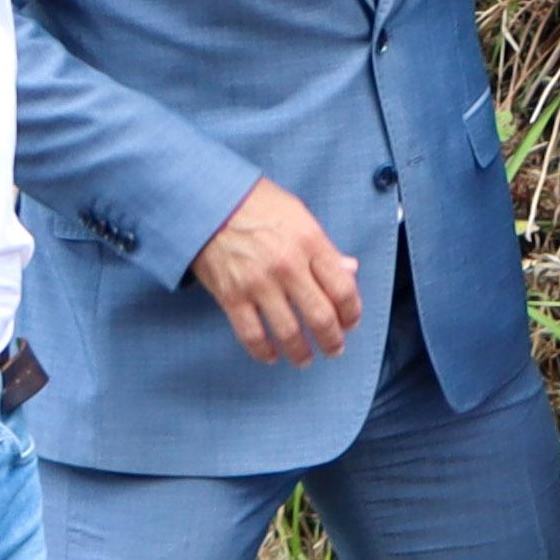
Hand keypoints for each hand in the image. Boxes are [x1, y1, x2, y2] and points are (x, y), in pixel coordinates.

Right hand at [191, 178, 368, 366]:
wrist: (207, 200)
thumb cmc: (255, 203)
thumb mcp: (299, 215)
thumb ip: (324, 247)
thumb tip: (350, 270)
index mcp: (310, 242)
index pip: (343, 289)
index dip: (352, 312)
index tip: (350, 321)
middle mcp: (288, 265)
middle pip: (321, 316)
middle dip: (332, 340)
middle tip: (335, 348)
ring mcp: (259, 283)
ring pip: (289, 332)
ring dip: (301, 352)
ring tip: (305, 359)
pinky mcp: (231, 296)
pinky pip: (252, 335)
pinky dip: (263, 351)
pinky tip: (271, 355)